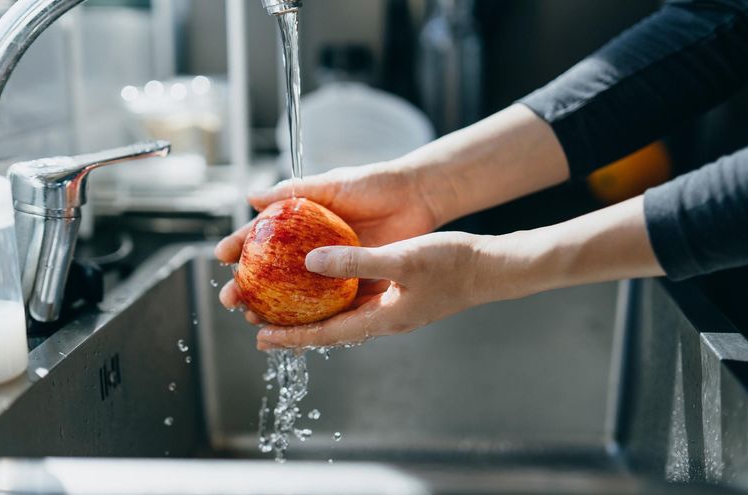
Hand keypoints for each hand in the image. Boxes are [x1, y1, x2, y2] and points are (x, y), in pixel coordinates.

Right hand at [215, 162, 441, 323]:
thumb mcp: (333, 185)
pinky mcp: (357, 281)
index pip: (263, 236)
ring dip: (274, 309)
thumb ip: (295, 192)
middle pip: (274, 272)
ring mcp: (334, 267)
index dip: (240, 246)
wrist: (418, 196)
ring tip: (254, 319)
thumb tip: (251, 197)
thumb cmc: (375, 184)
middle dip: (248, 287)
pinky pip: (330, 304)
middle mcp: (314, 248)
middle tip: (232, 299)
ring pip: (297, 294)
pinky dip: (312, 317)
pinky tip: (294, 329)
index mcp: (303, 222)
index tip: (221, 258)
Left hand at [255, 231, 490, 349]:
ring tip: (281, 305)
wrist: (490, 268)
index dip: (292, 337)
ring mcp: (392, 309)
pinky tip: (322, 282)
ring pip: (341, 315)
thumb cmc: (452, 264)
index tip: (260, 337)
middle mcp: (383, 320)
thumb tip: (311, 263)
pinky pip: (357, 301)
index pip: (326, 334)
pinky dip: (334, 296)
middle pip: (329, 329)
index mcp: (382, 319)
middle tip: (257, 321)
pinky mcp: (399, 295)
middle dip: (293, 327)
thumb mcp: (402, 258)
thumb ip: (356, 262)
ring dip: (310, 312)